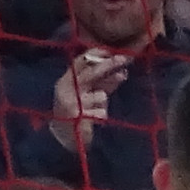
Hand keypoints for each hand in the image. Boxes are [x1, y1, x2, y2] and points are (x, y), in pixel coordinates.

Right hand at [49, 44, 133, 159]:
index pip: (80, 62)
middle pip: (91, 73)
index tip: (111, 50)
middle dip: (109, 65)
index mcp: (66, 81)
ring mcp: (70, 102)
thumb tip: (122, 71)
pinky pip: (101, 111)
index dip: (95, 54)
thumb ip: (103, 83)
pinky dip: (101, 116)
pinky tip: (93, 121)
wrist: (64, 138)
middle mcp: (65, 89)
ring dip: (102, 103)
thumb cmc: (78, 114)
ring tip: (93, 111)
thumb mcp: (90, 95)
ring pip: (100, 95)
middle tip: (124, 58)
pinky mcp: (77, 115)